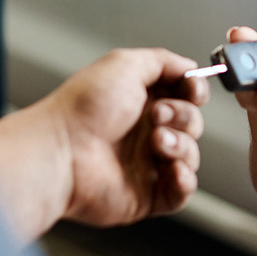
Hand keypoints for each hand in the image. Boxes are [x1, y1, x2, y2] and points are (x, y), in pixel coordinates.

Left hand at [42, 48, 208, 225]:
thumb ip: (163, 61)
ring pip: (190, 155)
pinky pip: (181, 192)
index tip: (192, 90)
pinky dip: (184, 180)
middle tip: (157, 115)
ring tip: (157, 142)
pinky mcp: (147, 194)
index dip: (194, 92)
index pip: (185, 95)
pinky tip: (172, 169)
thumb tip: (190, 67)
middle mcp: (145, 131)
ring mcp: (147, 163)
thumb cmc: (83, 109)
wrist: (61, 152)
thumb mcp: (125, 64)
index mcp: (141, 100)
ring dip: (181, 146)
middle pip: (192, 123)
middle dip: (183, 116)